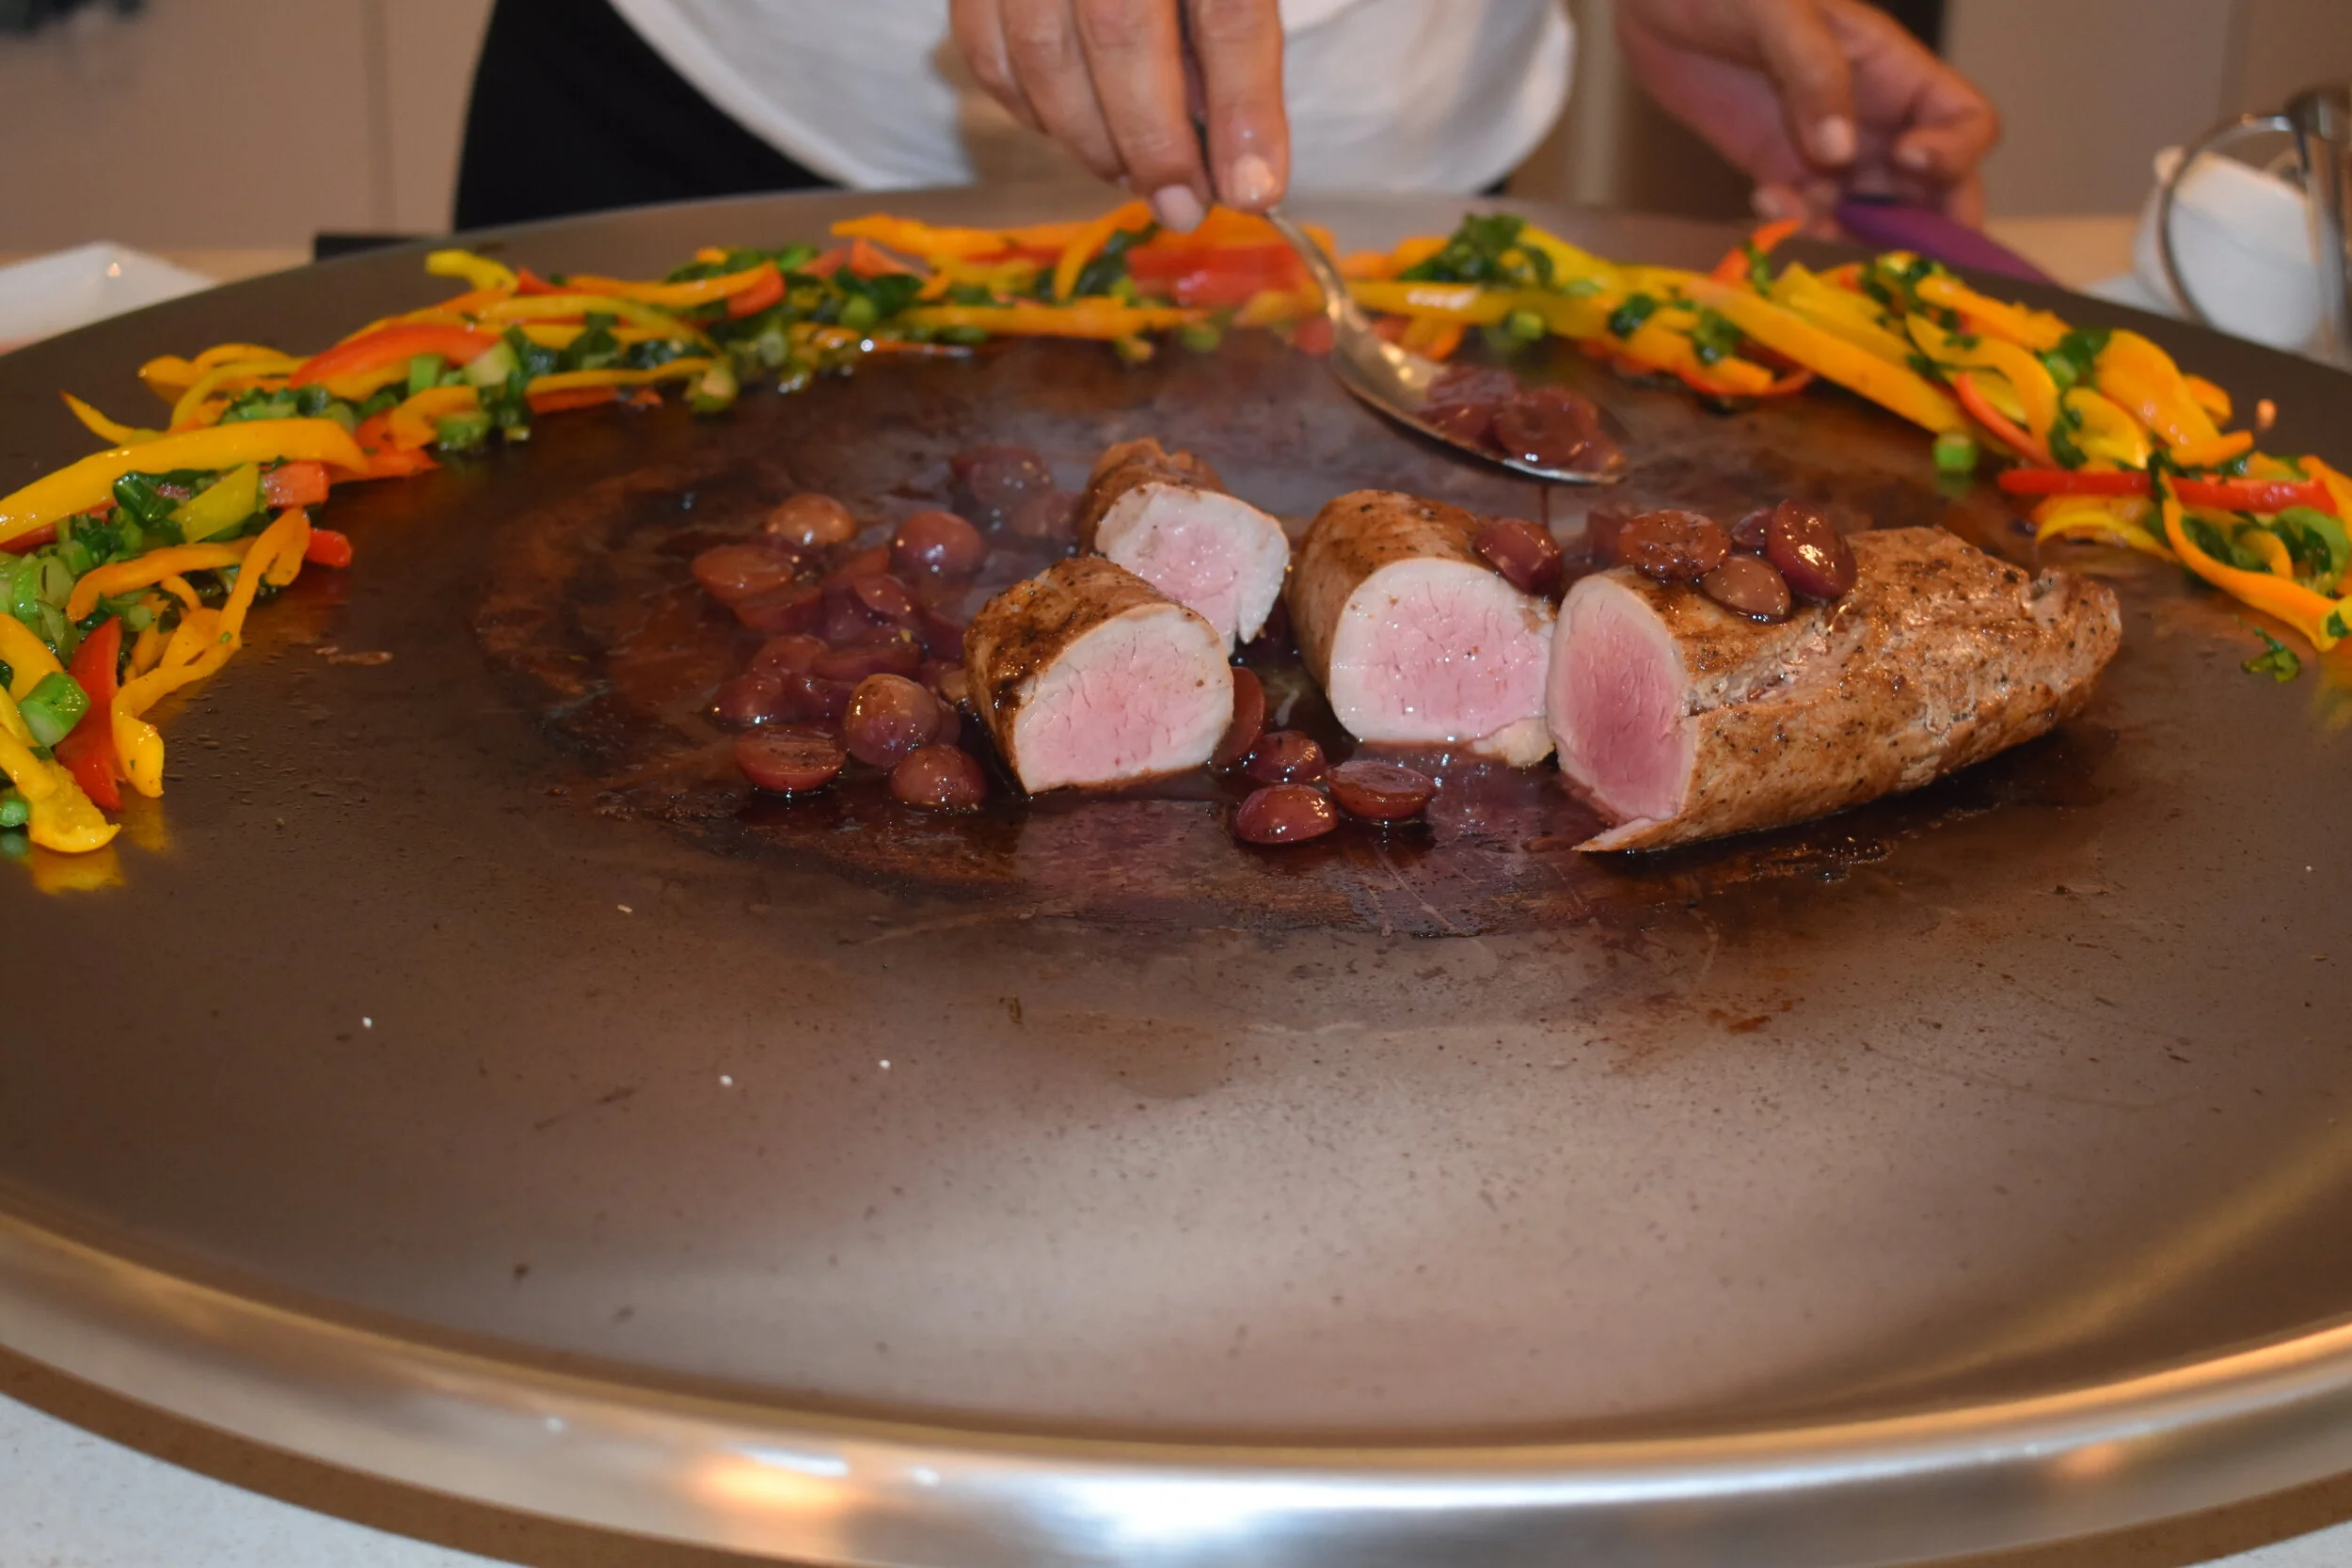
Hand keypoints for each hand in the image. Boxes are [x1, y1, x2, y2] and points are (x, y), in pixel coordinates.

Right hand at [950, 0, 1289, 230]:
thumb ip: (1234, 51)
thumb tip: (1245, 174)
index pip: (1226, 9)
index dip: (1241, 107)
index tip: (1251, 192)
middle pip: (1121, 31)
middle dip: (1155, 141)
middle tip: (1183, 206)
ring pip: (1045, 52)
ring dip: (1093, 137)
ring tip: (1132, 174)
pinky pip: (988, 50)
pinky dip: (1031, 109)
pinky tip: (1071, 127)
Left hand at [1616, 0, 1999, 226]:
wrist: (1657, 0)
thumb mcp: (1778, 10)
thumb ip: (1813, 73)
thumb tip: (1839, 151)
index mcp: (1896, 71)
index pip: (1966, 122)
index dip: (1956, 152)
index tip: (1909, 162)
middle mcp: (1874, 120)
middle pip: (1933, 188)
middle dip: (1923, 229)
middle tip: (1893, 258)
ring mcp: (1826, 152)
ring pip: (1869, 216)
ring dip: (1847, 237)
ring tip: (1802, 220)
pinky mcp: (1778, 172)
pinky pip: (1806, 218)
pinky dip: (1794, 226)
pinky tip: (1763, 203)